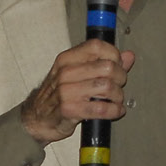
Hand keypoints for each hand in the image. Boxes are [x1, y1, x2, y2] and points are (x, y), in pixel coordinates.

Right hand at [18, 39, 132, 143]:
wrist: (36, 118)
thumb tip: (128, 56)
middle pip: (108, 68)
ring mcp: (66, 91)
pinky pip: (102, 108)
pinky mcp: (70, 110)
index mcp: (67, 59)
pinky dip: (114, 110)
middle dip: (120, 78)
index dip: (114, 55)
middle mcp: (66, 72)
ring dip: (118, 96)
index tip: (118, 65)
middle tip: (119, 85)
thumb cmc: (58, 94)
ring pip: (107, 87)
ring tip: (116, 99)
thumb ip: (102, 63)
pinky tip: (115, 111)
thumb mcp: (76, 73)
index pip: (97, 47)